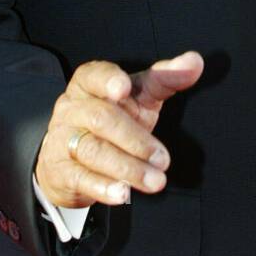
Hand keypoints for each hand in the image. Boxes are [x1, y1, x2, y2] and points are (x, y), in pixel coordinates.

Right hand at [34, 52, 203, 208]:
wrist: (71, 157)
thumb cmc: (112, 117)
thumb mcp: (138, 96)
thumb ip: (165, 79)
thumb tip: (194, 62)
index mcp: (89, 84)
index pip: (95, 75)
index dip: (108, 80)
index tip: (124, 88)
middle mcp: (73, 109)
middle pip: (101, 118)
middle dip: (136, 139)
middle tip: (163, 159)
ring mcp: (63, 140)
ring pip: (93, 151)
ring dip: (128, 168)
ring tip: (155, 181)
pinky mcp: (61, 171)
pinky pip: (82, 178)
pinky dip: (104, 187)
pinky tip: (122, 193)